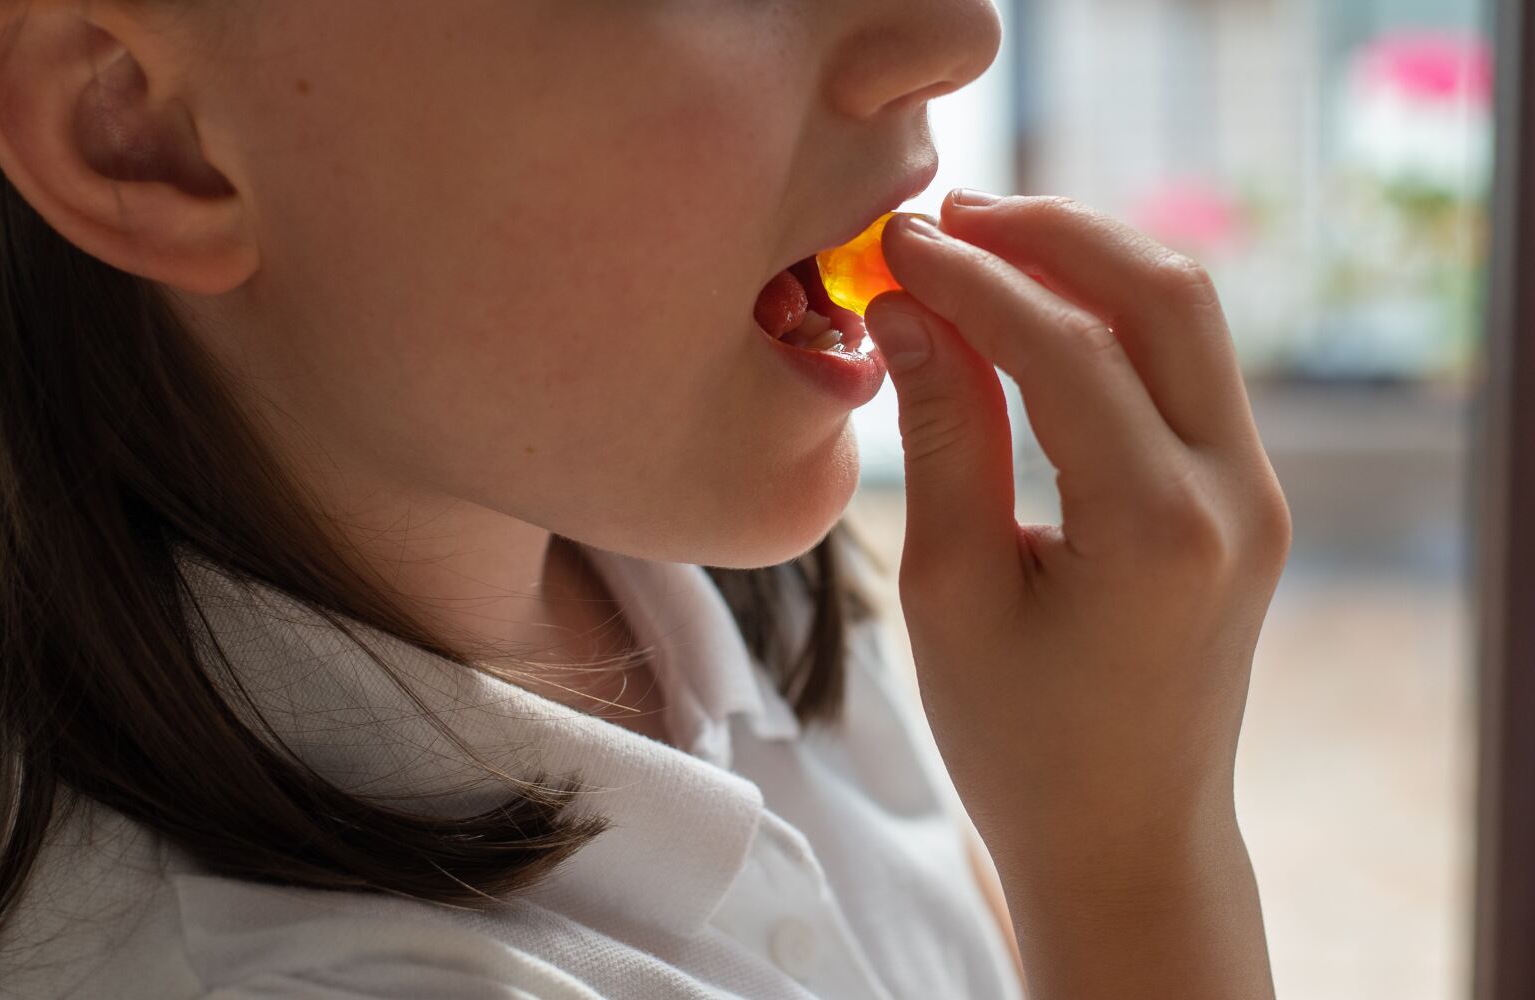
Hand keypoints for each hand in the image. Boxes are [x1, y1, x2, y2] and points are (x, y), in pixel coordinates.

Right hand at [866, 193, 1291, 879]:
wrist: (1126, 837)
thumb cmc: (1021, 743)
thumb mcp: (952, 593)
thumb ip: (941, 436)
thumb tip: (908, 310)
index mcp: (1158, 530)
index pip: (1067, 347)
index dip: (973, 279)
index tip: (896, 243)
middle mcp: (1234, 494)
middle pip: (1165, 293)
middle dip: (1054, 233)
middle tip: (950, 217)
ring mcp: (1256, 493)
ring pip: (1189, 317)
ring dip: (1089, 263)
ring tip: (983, 246)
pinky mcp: (1245, 497)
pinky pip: (1187, 368)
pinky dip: (1113, 319)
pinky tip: (1035, 313)